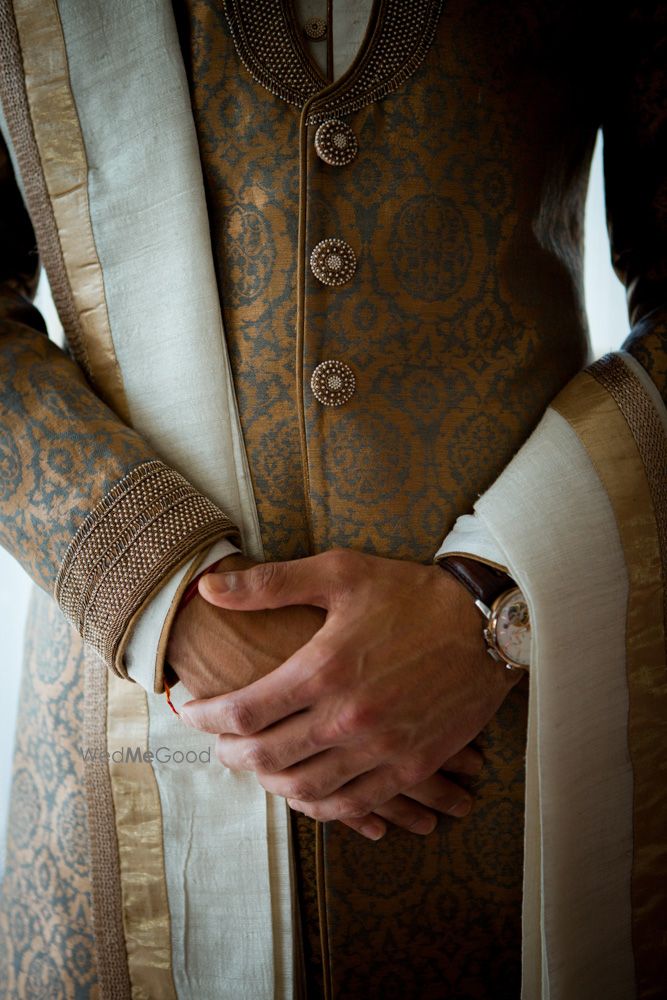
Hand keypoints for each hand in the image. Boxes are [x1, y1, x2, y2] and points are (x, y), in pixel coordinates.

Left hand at [180, 548, 520, 825]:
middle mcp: (346, 717)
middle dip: (229, 754)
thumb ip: (271, 584)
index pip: (243, 710)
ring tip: (255, 767)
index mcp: (322, 669)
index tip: (191, 711)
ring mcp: (380, 747)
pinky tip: (306, 794)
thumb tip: (209, 588)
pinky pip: (354, 803)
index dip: (207, 717)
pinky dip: (320, 807)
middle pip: (265, 757)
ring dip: (268, 784)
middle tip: (217, 743)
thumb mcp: (340, 573)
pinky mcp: (411, 764)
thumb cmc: (410, 593)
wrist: (485, 623)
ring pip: (305, 788)